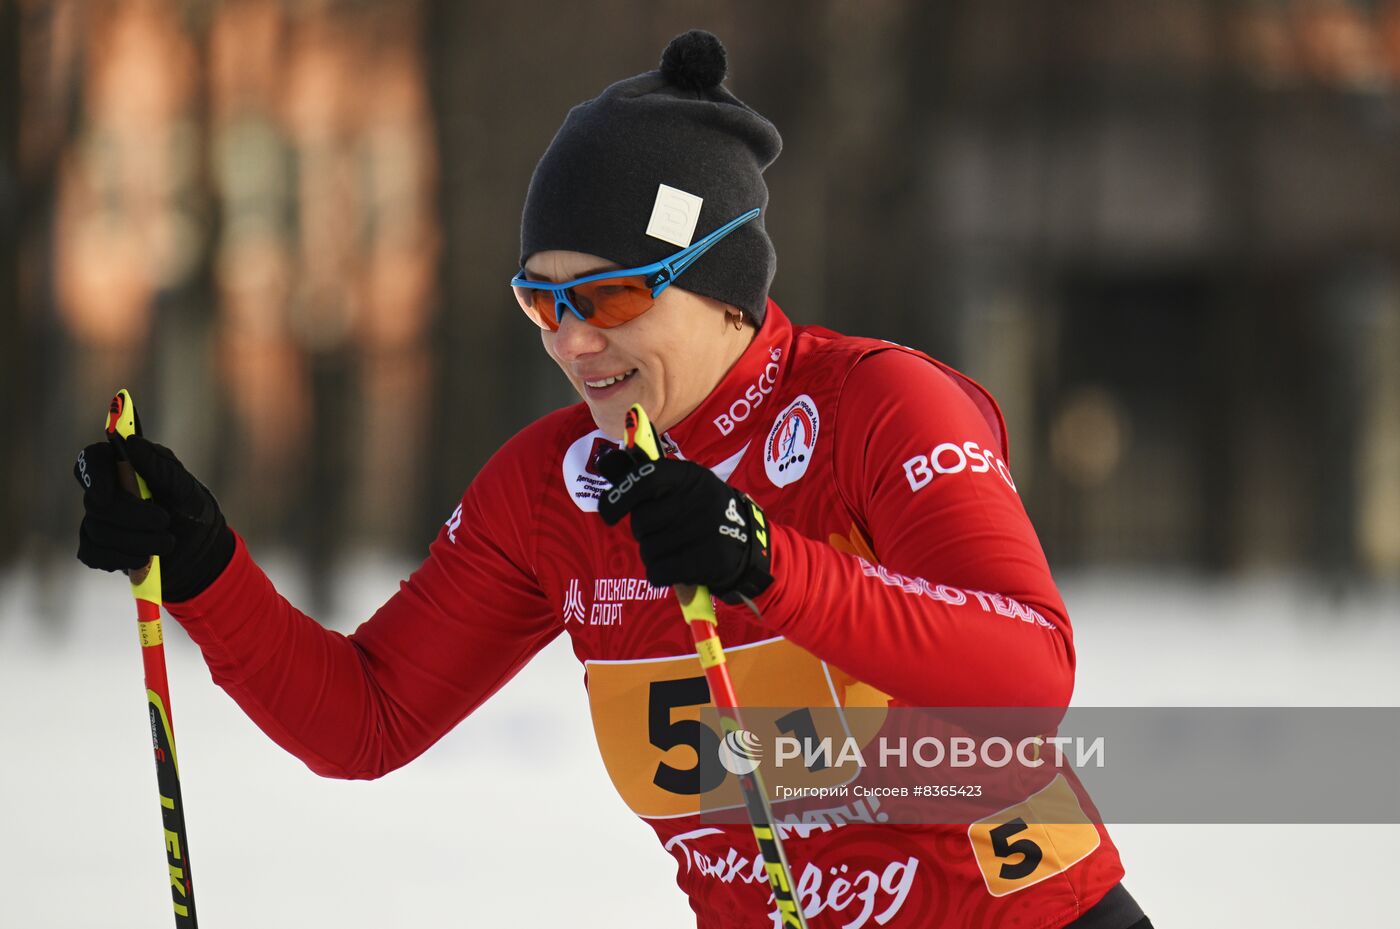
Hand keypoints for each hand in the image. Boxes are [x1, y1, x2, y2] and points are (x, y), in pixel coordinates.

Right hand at [74, 437, 234, 601]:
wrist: (200, 552)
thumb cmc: (193, 512)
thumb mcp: (186, 489)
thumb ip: (161, 466)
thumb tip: (131, 442)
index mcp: (126, 468)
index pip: (92, 458)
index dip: (94, 474)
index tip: (108, 494)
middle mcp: (107, 491)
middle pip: (95, 501)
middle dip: (132, 516)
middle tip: (164, 521)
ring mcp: (99, 520)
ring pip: (97, 530)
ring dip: (137, 540)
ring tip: (166, 543)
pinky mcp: (98, 548)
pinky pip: (93, 554)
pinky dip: (122, 559)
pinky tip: (144, 559)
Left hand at [596, 448, 772, 602]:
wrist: (749, 545)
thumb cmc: (702, 513)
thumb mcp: (682, 487)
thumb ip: (644, 479)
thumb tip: (605, 461)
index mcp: (689, 475)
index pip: (645, 479)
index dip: (620, 497)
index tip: (608, 514)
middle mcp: (698, 498)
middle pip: (641, 522)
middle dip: (644, 533)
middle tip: (663, 532)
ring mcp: (707, 529)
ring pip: (649, 550)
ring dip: (653, 556)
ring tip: (674, 549)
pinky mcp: (710, 559)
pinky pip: (660, 572)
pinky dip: (661, 574)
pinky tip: (676, 567)